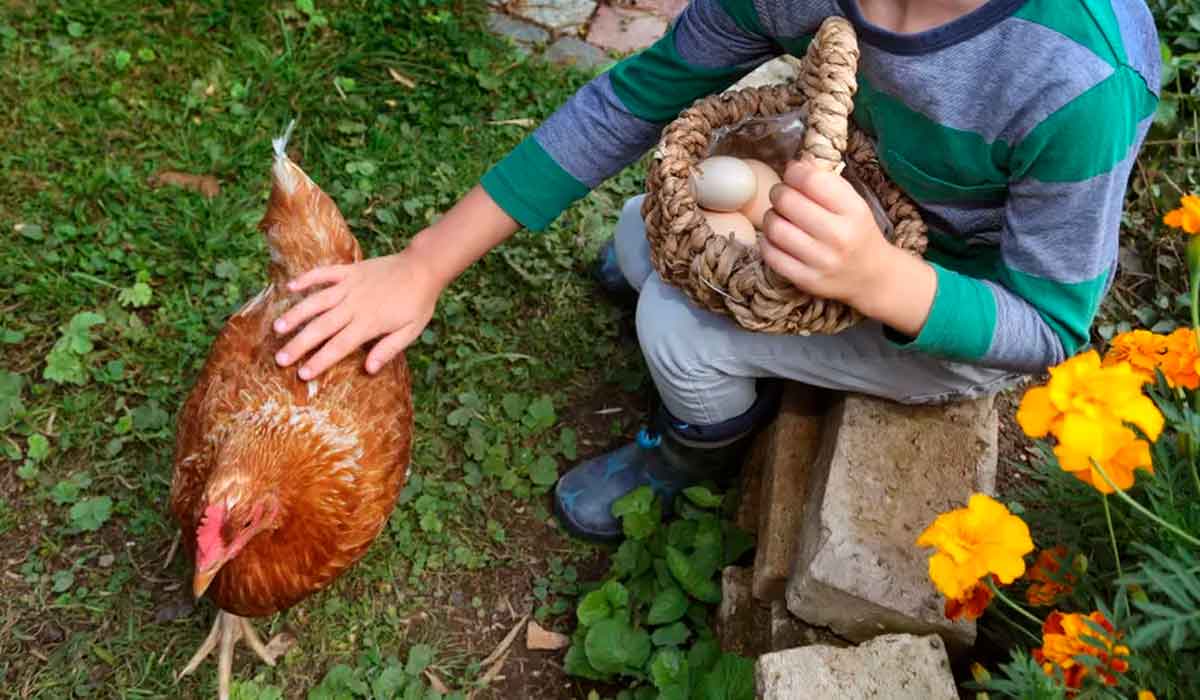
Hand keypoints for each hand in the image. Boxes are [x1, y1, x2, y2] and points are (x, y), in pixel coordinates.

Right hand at [272, 250, 441, 378]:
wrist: (423, 268)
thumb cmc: (418, 303)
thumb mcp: (411, 331)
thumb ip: (389, 349)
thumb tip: (369, 370)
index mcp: (369, 323)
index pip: (339, 346)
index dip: (320, 361)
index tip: (302, 374)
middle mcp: (355, 305)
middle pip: (322, 327)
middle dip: (299, 344)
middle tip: (280, 358)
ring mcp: (350, 285)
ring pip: (316, 301)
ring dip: (296, 314)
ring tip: (277, 327)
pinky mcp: (350, 270)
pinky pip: (324, 273)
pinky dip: (307, 278)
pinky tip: (290, 286)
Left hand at [760, 159, 893, 303]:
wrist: (871, 276)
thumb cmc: (857, 232)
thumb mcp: (853, 202)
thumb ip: (826, 181)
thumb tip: (795, 163)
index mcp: (853, 210)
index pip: (812, 181)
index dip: (794, 172)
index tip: (792, 174)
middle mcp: (838, 236)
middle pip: (787, 202)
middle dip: (778, 193)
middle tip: (782, 195)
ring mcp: (821, 261)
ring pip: (775, 228)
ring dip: (771, 217)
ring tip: (779, 217)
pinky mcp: (805, 280)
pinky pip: (771, 254)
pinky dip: (767, 241)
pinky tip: (777, 238)